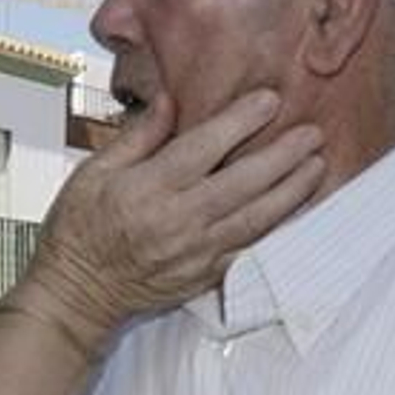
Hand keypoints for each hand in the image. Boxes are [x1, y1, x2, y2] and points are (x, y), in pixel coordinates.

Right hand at [18, 90, 323, 339]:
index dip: (240, 122)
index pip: (203, 148)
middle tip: (312, 132)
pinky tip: (298, 211)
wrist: (76, 294)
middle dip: (283, 155)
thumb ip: (137, 137)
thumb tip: (170, 100)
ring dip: (292, 191)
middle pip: (243, 183)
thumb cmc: (78, 230)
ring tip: (318, 165)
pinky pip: (251, 252)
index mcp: (148, 189)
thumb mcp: (92, 173)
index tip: (270, 100)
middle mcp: (177, 221)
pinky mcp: (205, 276)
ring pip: (256, 218)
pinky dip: (278, 231)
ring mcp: (196, 252)